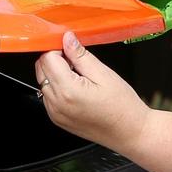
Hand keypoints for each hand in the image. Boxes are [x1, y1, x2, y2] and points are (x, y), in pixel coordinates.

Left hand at [35, 32, 171, 171]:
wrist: (130, 133)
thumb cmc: (122, 107)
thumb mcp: (103, 74)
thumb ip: (81, 55)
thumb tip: (67, 39)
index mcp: (68, 90)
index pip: (48, 58)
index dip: (59, 49)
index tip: (72, 49)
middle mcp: (57, 104)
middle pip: (41, 69)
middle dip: (55, 60)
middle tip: (77, 62)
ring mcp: (55, 114)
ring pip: (43, 82)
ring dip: (55, 73)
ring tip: (80, 77)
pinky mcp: (57, 119)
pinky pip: (48, 96)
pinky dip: (57, 87)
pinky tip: (77, 88)